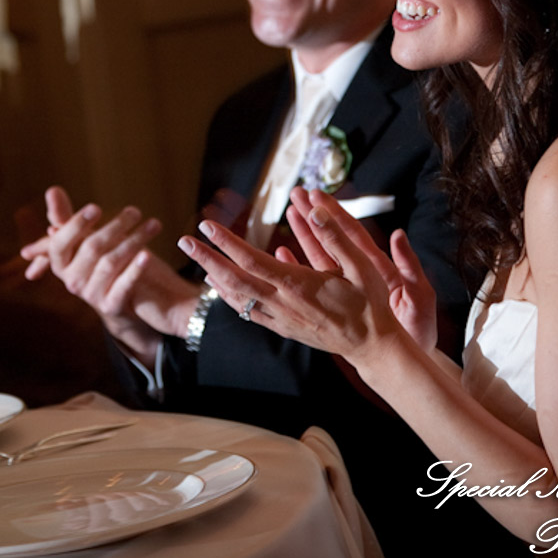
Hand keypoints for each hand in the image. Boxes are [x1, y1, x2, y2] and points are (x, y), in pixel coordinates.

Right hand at [18, 187, 196, 359]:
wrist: (120, 302)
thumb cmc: (98, 263)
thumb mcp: (82, 240)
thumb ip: (67, 217)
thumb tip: (51, 189)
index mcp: (60, 262)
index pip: (61, 242)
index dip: (77, 224)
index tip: (96, 207)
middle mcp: (71, 280)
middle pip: (91, 248)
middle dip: (115, 226)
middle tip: (135, 211)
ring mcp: (90, 295)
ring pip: (110, 263)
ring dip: (133, 240)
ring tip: (153, 224)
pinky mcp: (111, 306)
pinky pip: (123, 286)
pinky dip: (135, 270)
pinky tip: (148, 254)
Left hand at [176, 210, 404, 361]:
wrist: (372, 346)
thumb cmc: (370, 304)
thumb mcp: (362, 266)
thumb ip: (337, 237)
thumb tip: (314, 211)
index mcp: (298, 285)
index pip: (252, 260)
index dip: (226, 242)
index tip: (206, 227)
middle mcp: (283, 303)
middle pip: (234, 280)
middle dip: (207, 259)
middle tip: (185, 241)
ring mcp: (281, 319)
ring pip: (238, 299)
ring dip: (215, 279)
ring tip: (199, 263)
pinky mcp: (284, 329)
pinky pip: (250, 312)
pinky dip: (231, 298)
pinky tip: (223, 289)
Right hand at [285, 188, 440, 352]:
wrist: (409, 355)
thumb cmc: (418, 328)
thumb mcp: (419, 295)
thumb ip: (409, 266)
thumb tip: (399, 234)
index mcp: (378, 267)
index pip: (352, 234)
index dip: (335, 214)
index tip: (317, 195)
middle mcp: (359, 272)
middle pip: (332, 237)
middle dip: (314, 214)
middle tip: (295, 195)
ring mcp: (346, 285)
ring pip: (320, 254)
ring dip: (305, 233)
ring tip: (289, 213)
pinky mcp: (338, 300)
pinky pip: (314, 280)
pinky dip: (297, 267)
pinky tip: (282, 255)